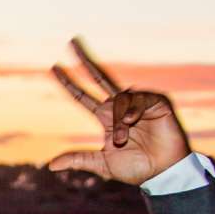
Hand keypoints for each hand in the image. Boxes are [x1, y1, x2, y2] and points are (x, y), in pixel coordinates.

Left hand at [46, 39, 190, 185]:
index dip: (69, 84)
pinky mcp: (156, 101)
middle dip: (84, 60)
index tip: (54, 68)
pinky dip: (133, 110)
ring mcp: (138, 102)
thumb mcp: (103, 164)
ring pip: (119, 97)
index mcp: (106, 118)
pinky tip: (134, 122)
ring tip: (123, 139)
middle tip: (71, 41)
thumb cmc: (137, 168)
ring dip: (119, 120)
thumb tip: (51, 165)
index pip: (82, 97)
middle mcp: (120, 106)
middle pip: (99, 76)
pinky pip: (138, 98)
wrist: (162, 172)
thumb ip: (79, 160)